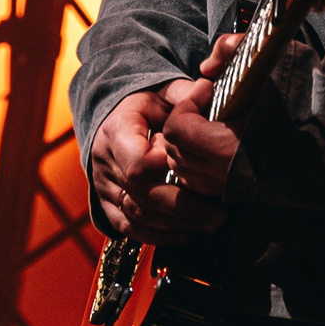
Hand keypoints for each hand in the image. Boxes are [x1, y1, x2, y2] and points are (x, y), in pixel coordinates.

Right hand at [91, 85, 224, 246]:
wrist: (114, 118)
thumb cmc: (145, 105)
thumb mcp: (163, 91)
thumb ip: (186, 94)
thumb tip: (210, 89)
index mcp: (116, 131)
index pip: (138, 164)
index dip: (167, 171)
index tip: (193, 166)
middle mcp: (104, 162)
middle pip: (142, 196)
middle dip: (185, 209)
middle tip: (220, 215)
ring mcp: (104, 186)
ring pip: (137, 216)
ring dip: (176, 226)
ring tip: (210, 225)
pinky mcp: (108, 204)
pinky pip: (129, 228)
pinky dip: (158, 236)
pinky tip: (186, 234)